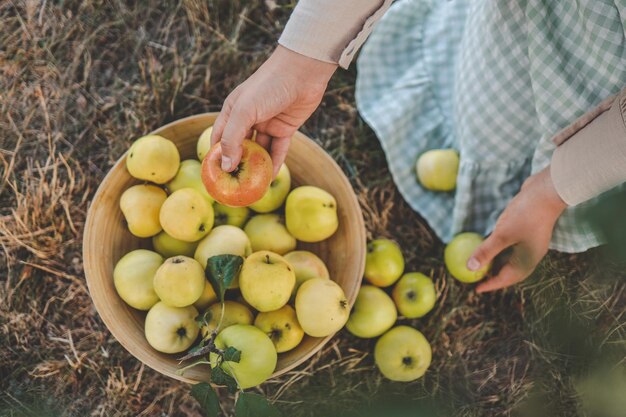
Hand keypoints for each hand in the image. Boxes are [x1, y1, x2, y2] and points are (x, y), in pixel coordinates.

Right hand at [211, 45, 337, 175]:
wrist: (302, 72)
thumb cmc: (268, 86)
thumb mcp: (245, 111)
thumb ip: (233, 138)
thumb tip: (226, 166)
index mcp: (233, 111)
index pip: (219, 138)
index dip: (217, 156)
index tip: (215, 176)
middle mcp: (248, 119)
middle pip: (240, 147)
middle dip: (238, 165)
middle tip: (235, 186)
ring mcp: (267, 124)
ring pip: (259, 151)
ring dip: (257, 167)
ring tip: (253, 186)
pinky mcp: (285, 129)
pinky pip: (278, 150)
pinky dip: (275, 163)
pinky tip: (271, 178)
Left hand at [468, 167, 567, 292]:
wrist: (547, 191)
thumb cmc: (526, 215)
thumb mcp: (502, 235)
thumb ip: (486, 251)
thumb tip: (469, 267)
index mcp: (527, 260)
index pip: (506, 278)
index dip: (490, 284)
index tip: (476, 289)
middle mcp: (530, 254)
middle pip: (509, 270)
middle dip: (492, 274)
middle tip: (476, 276)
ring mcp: (530, 242)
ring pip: (510, 257)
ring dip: (496, 260)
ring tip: (480, 262)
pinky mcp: (527, 230)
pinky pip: (511, 244)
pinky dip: (499, 247)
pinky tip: (489, 242)